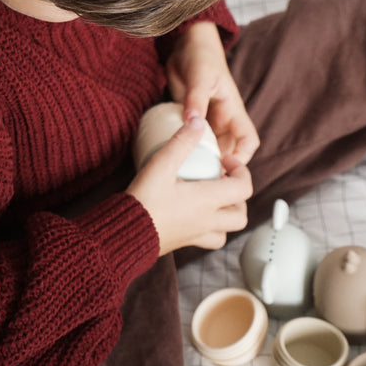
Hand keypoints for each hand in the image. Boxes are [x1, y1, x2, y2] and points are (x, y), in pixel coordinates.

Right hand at [126, 116, 252, 253]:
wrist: (121, 237)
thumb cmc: (143, 201)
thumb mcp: (161, 165)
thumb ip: (181, 142)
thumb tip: (198, 121)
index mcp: (207, 201)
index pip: (244, 188)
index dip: (240, 171)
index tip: (223, 161)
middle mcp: (207, 221)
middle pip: (241, 214)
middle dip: (238, 196)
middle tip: (223, 181)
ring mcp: (196, 235)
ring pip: (227, 231)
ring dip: (228, 215)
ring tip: (214, 199)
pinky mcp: (184, 243)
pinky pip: (209, 241)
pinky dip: (212, 230)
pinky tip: (197, 215)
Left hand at [166, 22, 259, 163]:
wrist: (185, 46)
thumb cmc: (201, 56)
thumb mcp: (200, 77)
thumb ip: (196, 99)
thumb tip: (192, 123)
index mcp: (233, 112)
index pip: (248, 141)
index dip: (242, 157)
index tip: (226, 167)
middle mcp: (222, 121)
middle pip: (227, 152)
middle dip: (217, 167)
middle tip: (199, 178)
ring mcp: (206, 122)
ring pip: (208, 149)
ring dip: (199, 160)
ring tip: (184, 173)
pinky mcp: (190, 121)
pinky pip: (191, 141)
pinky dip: (184, 150)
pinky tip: (171, 157)